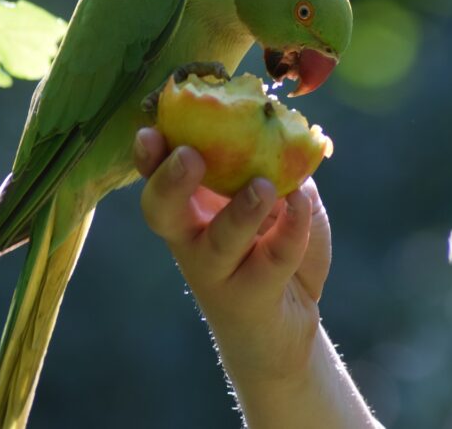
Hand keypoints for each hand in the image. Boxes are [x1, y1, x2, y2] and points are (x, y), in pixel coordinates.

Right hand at [134, 127, 329, 383]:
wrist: (288, 320)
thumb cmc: (273, 246)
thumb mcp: (279, 199)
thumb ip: (276, 169)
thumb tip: (285, 138)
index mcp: (191, 207)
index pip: (157, 178)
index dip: (149, 157)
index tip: (150, 132)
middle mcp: (193, 239)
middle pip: (162, 213)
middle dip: (170, 183)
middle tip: (189, 156)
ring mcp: (219, 271)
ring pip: (218, 243)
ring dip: (239, 212)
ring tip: (263, 186)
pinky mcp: (252, 296)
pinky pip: (271, 260)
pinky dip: (291, 230)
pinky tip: (302, 204)